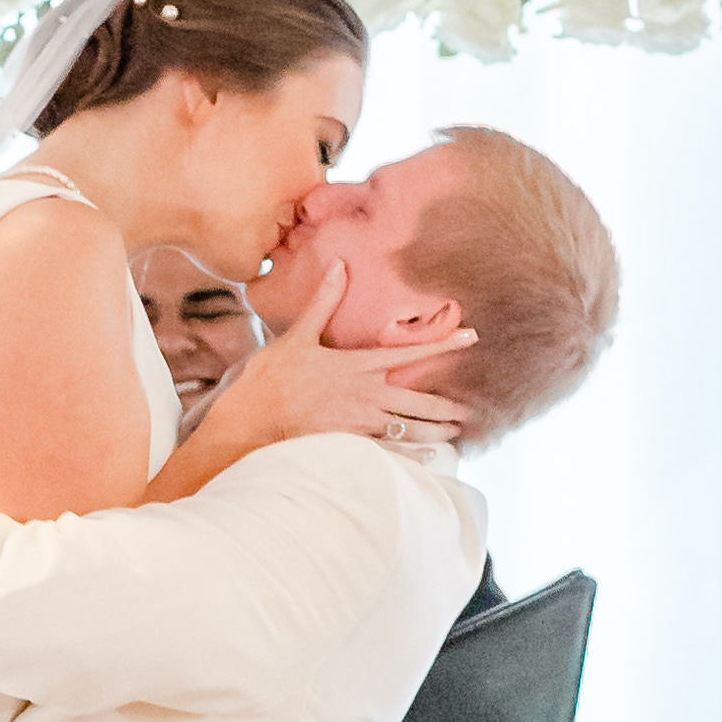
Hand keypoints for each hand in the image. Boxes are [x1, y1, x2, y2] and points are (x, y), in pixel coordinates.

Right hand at [212, 265, 472, 452]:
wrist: (251, 420)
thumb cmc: (272, 378)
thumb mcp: (298, 335)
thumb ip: (324, 302)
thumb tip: (339, 264)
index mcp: (358, 365)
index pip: (411, 353)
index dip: (444, 345)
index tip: (471, 338)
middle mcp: (367, 395)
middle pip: (420, 401)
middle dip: (447, 406)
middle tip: (470, 410)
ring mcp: (360, 423)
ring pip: (410, 429)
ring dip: (436, 432)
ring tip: (455, 433)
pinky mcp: (349, 445)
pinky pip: (389, 452)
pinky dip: (412, 455)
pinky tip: (429, 457)